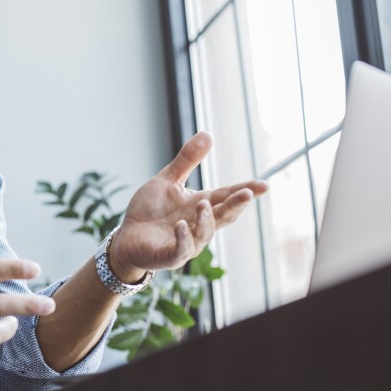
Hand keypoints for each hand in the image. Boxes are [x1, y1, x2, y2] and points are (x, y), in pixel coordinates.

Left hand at [109, 132, 266, 282]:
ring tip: (203, 205)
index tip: (263, 185)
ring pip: (204, 233)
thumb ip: (187, 160)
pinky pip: (181, 249)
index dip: (245, 191)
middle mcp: (199, 225)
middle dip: (236, 205)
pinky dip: (184, 238)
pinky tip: (182, 225)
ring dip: (206, 219)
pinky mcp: (171, 256)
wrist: (128, 237)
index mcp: (201, 205)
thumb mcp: (168, 180)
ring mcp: (187, 242)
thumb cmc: (150, 210)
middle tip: (247, 193)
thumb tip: (207, 134)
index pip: (226, 196)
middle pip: (223, 215)